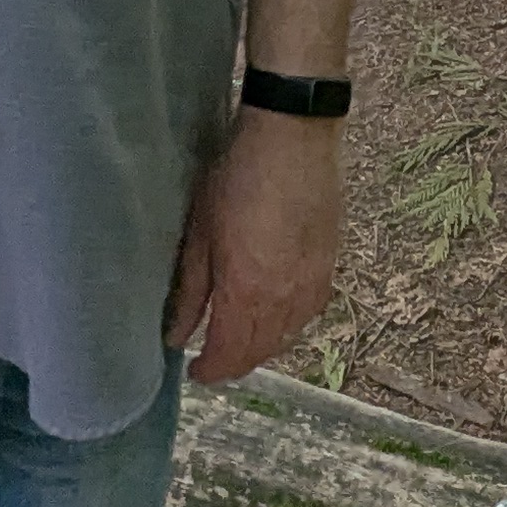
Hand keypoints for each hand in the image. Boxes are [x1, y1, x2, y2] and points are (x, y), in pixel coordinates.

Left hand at [165, 109, 344, 383]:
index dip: (211, 371)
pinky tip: (276, 311)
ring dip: (262, 346)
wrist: (293, 135)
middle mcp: (284, 300)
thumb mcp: (201, 232)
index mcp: (247, 293)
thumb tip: (176, 336)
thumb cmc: (236, 177)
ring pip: (287, 336)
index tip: (194, 370)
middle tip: (213, 355)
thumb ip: (190, 291)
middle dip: (234, 362)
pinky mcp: (330, 266)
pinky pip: (308, 314)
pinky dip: (288, 325)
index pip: (230, 355)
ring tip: (240, 335)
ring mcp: (312, 284)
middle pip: (261, 352)